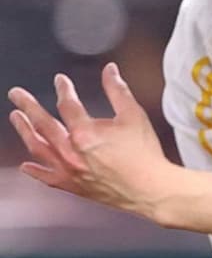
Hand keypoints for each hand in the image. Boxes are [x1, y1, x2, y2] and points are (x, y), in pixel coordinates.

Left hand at [7, 63, 177, 220]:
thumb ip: (118, 90)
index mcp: (85, 133)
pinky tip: (25, 165)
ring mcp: (69, 171)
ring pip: (39, 149)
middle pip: (43, 125)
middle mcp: (71, 152)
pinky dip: (34, 170)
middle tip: (16, 95)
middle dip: (28, 106)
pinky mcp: (72, 186)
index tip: (60, 80)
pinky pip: (46, 177)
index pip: (67, 105)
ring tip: (16, 118)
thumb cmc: (143, 152)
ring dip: (25, 131)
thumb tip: (109, 70)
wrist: (148, 187)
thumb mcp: (133, 114)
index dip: (63, 89)